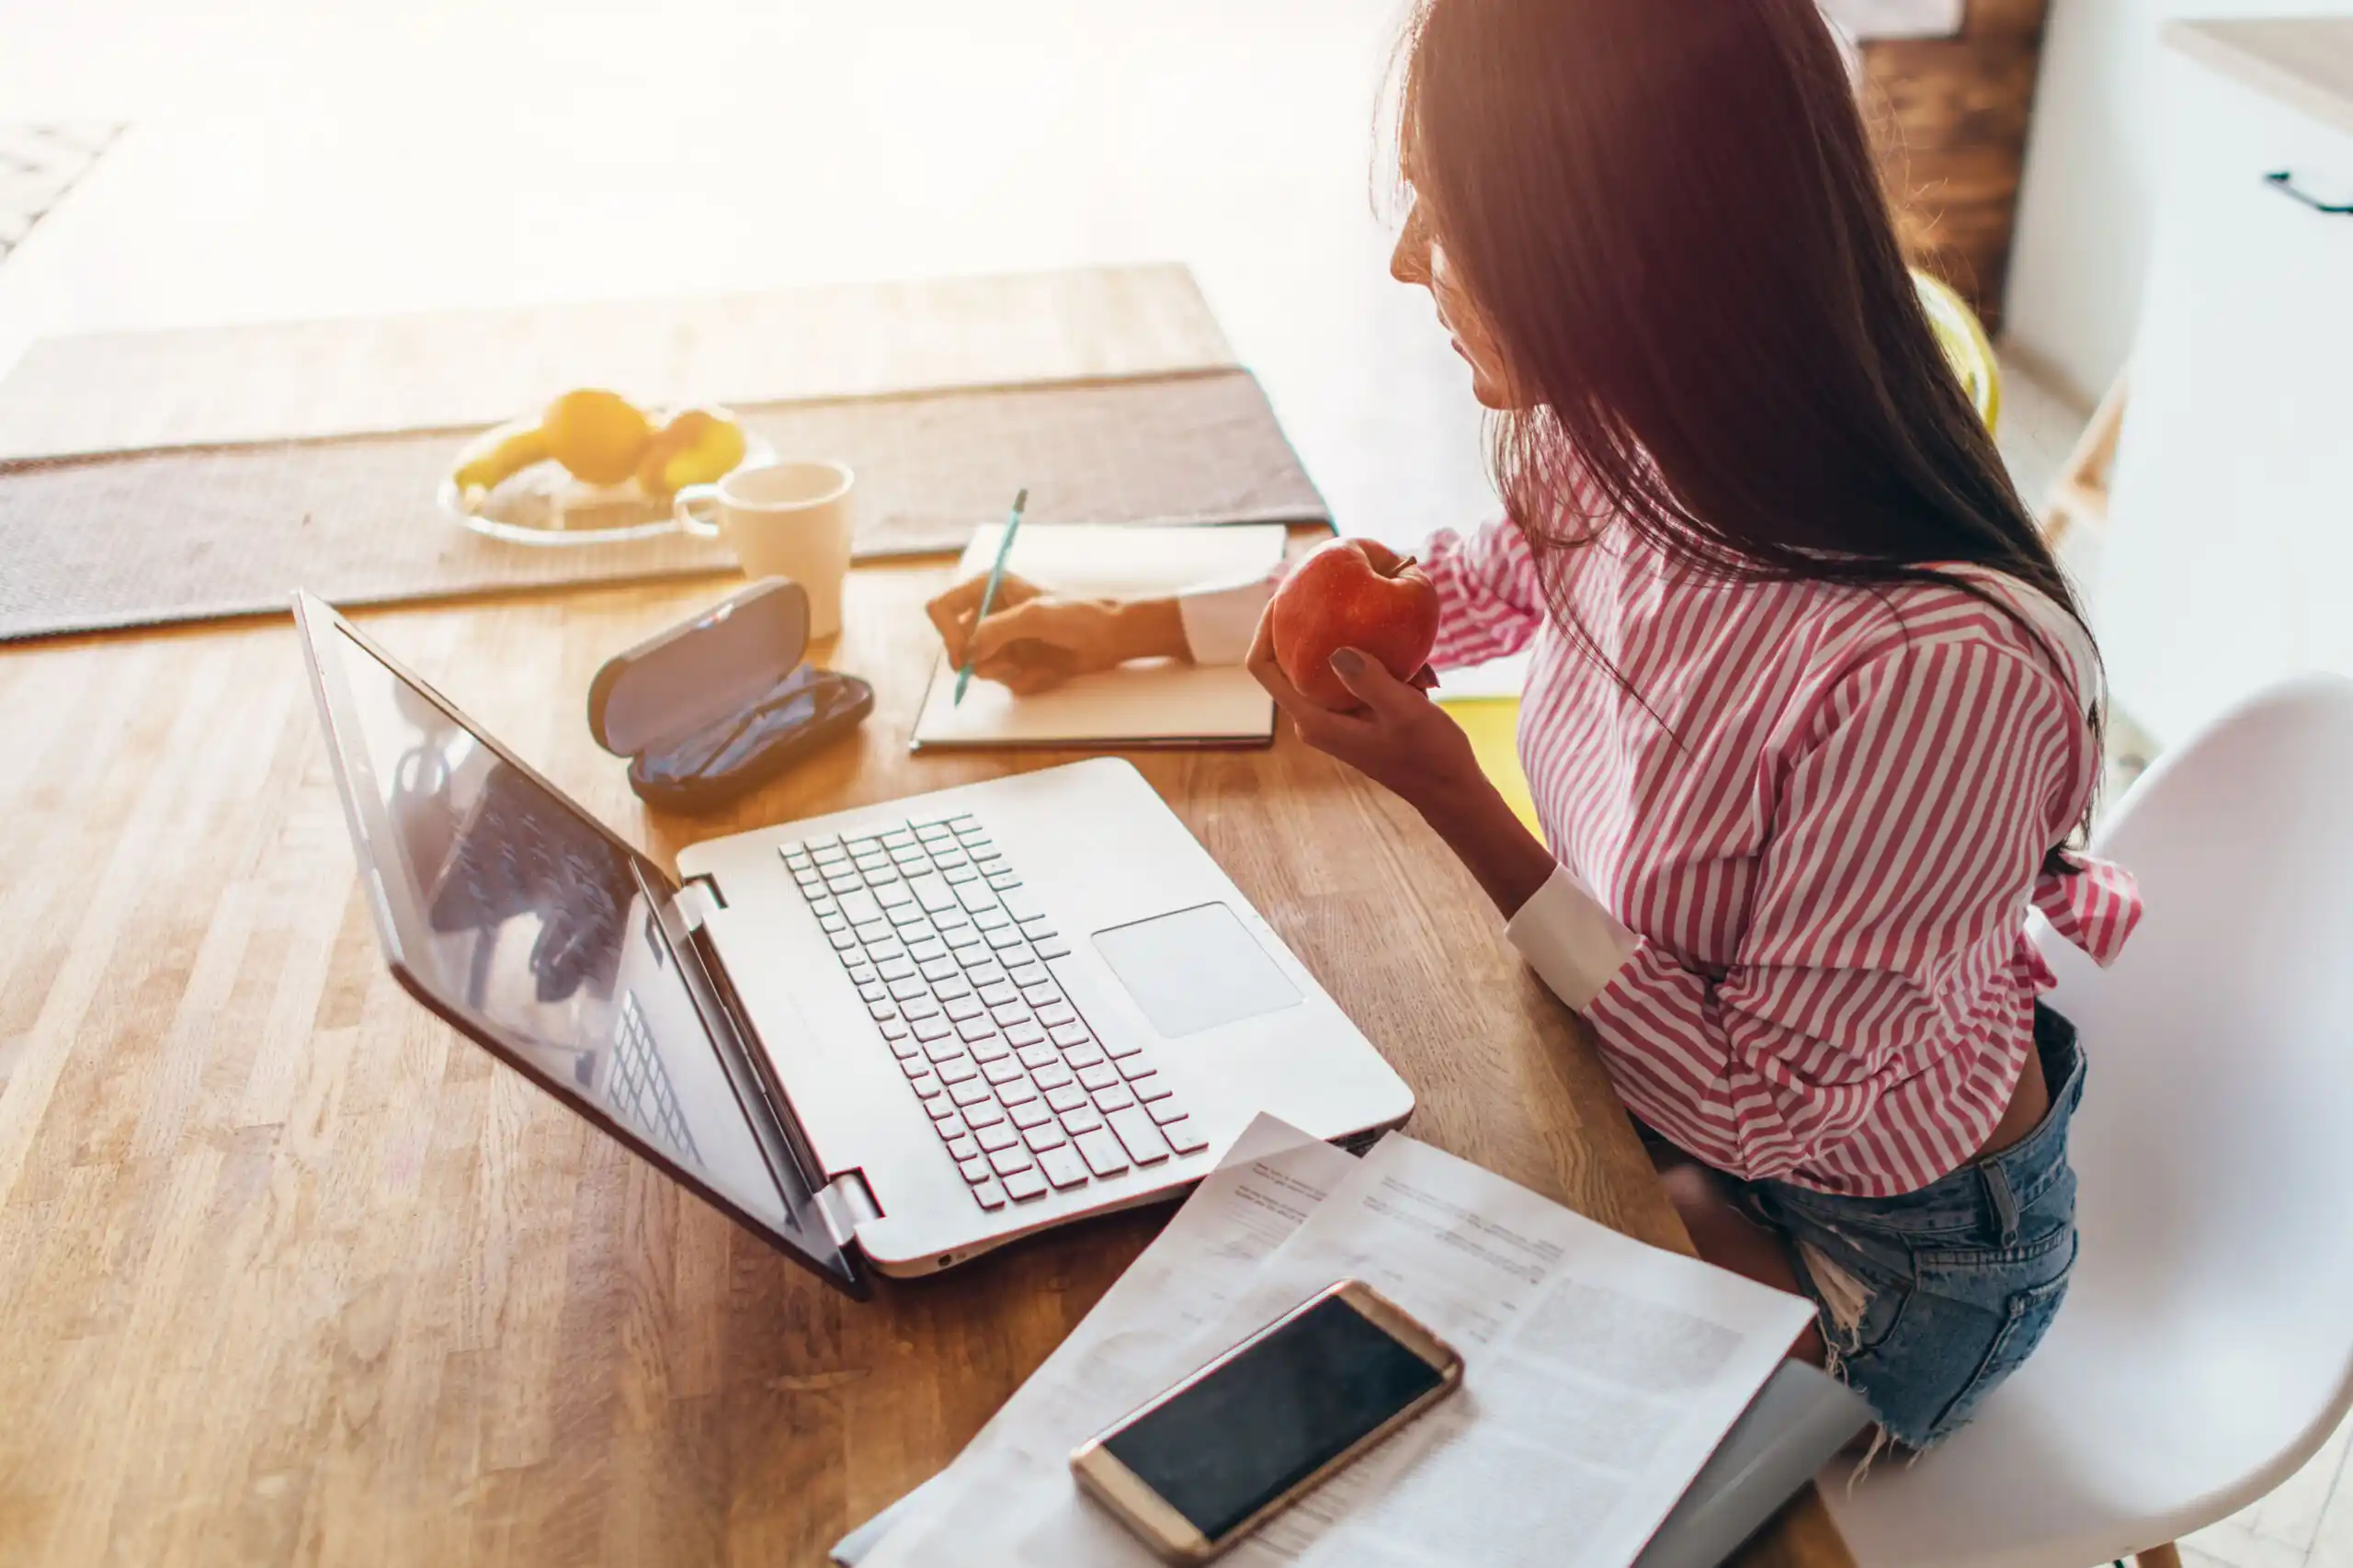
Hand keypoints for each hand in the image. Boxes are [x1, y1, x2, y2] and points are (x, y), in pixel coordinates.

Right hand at [924, 574, 1188, 696]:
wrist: (1111, 637)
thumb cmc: (1078, 614)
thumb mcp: (1035, 616)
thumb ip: (996, 630)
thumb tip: (968, 653)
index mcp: (987, 587)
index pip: (941, 609)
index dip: (947, 634)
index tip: (966, 654)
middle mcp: (988, 613)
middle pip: (955, 645)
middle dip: (980, 658)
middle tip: (1006, 662)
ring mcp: (1000, 640)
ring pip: (978, 667)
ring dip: (1004, 670)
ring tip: (1033, 661)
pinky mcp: (1014, 662)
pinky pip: (1001, 681)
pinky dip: (1022, 680)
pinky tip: (1045, 669)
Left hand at [1245, 613, 1473, 816]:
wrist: (1450, 788)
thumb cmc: (1430, 756)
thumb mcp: (1405, 712)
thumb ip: (1371, 681)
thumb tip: (1336, 650)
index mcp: (1313, 719)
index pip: (1263, 667)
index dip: (1265, 627)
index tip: (1286, 593)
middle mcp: (1314, 715)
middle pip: (1289, 656)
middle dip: (1310, 620)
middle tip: (1334, 586)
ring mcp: (1334, 713)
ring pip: (1328, 661)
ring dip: (1361, 642)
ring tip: (1399, 633)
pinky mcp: (1356, 710)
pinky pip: (1356, 671)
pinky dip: (1381, 659)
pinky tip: (1420, 668)